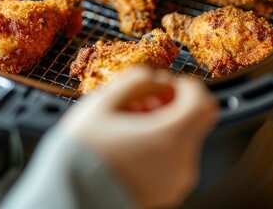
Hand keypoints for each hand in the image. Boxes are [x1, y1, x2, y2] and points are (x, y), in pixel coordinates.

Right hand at [59, 66, 218, 207]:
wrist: (69, 196)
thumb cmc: (83, 153)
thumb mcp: (103, 103)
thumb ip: (135, 81)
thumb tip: (152, 77)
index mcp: (171, 136)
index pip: (202, 102)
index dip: (186, 86)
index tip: (167, 85)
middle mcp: (181, 162)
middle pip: (192, 123)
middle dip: (170, 107)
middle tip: (142, 103)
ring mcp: (175, 181)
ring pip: (181, 142)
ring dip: (162, 127)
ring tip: (127, 126)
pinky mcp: (165, 194)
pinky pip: (171, 162)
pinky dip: (158, 148)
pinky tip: (128, 144)